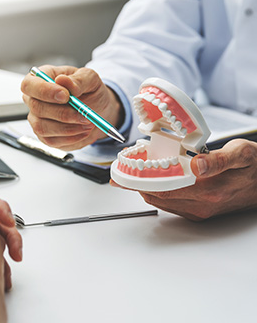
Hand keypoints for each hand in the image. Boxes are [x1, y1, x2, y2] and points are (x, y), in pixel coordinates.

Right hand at [21, 65, 123, 150]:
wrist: (97, 110)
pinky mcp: (44, 135)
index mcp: (41, 79)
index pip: (29, 84)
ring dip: (68, 128)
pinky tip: (83, 130)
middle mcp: (34, 99)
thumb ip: (78, 80)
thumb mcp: (90, 79)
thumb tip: (63, 81)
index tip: (65, 96)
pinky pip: (51, 140)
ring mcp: (37, 119)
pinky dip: (71, 137)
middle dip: (63, 113)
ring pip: (42, 127)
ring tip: (87, 122)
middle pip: (36, 108)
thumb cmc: (89, 91)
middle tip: (84, 114)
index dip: (44, 91)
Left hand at [111, 139, 256, 220]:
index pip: (164, 188)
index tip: (124, 174)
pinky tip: (151, 182)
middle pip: (158, 196)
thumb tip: (198, 165)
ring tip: (131, 175)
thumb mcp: (242, 153)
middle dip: (136, 185)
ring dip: (144, 189)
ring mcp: (200, 210)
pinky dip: (156, 193)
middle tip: (121, 173)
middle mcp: (202, 204)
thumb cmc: (253, 166)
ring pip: (161, 202)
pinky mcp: (199, 212)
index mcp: (210, 189)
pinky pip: (170, 204)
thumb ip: (220, 159)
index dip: (141, 181)